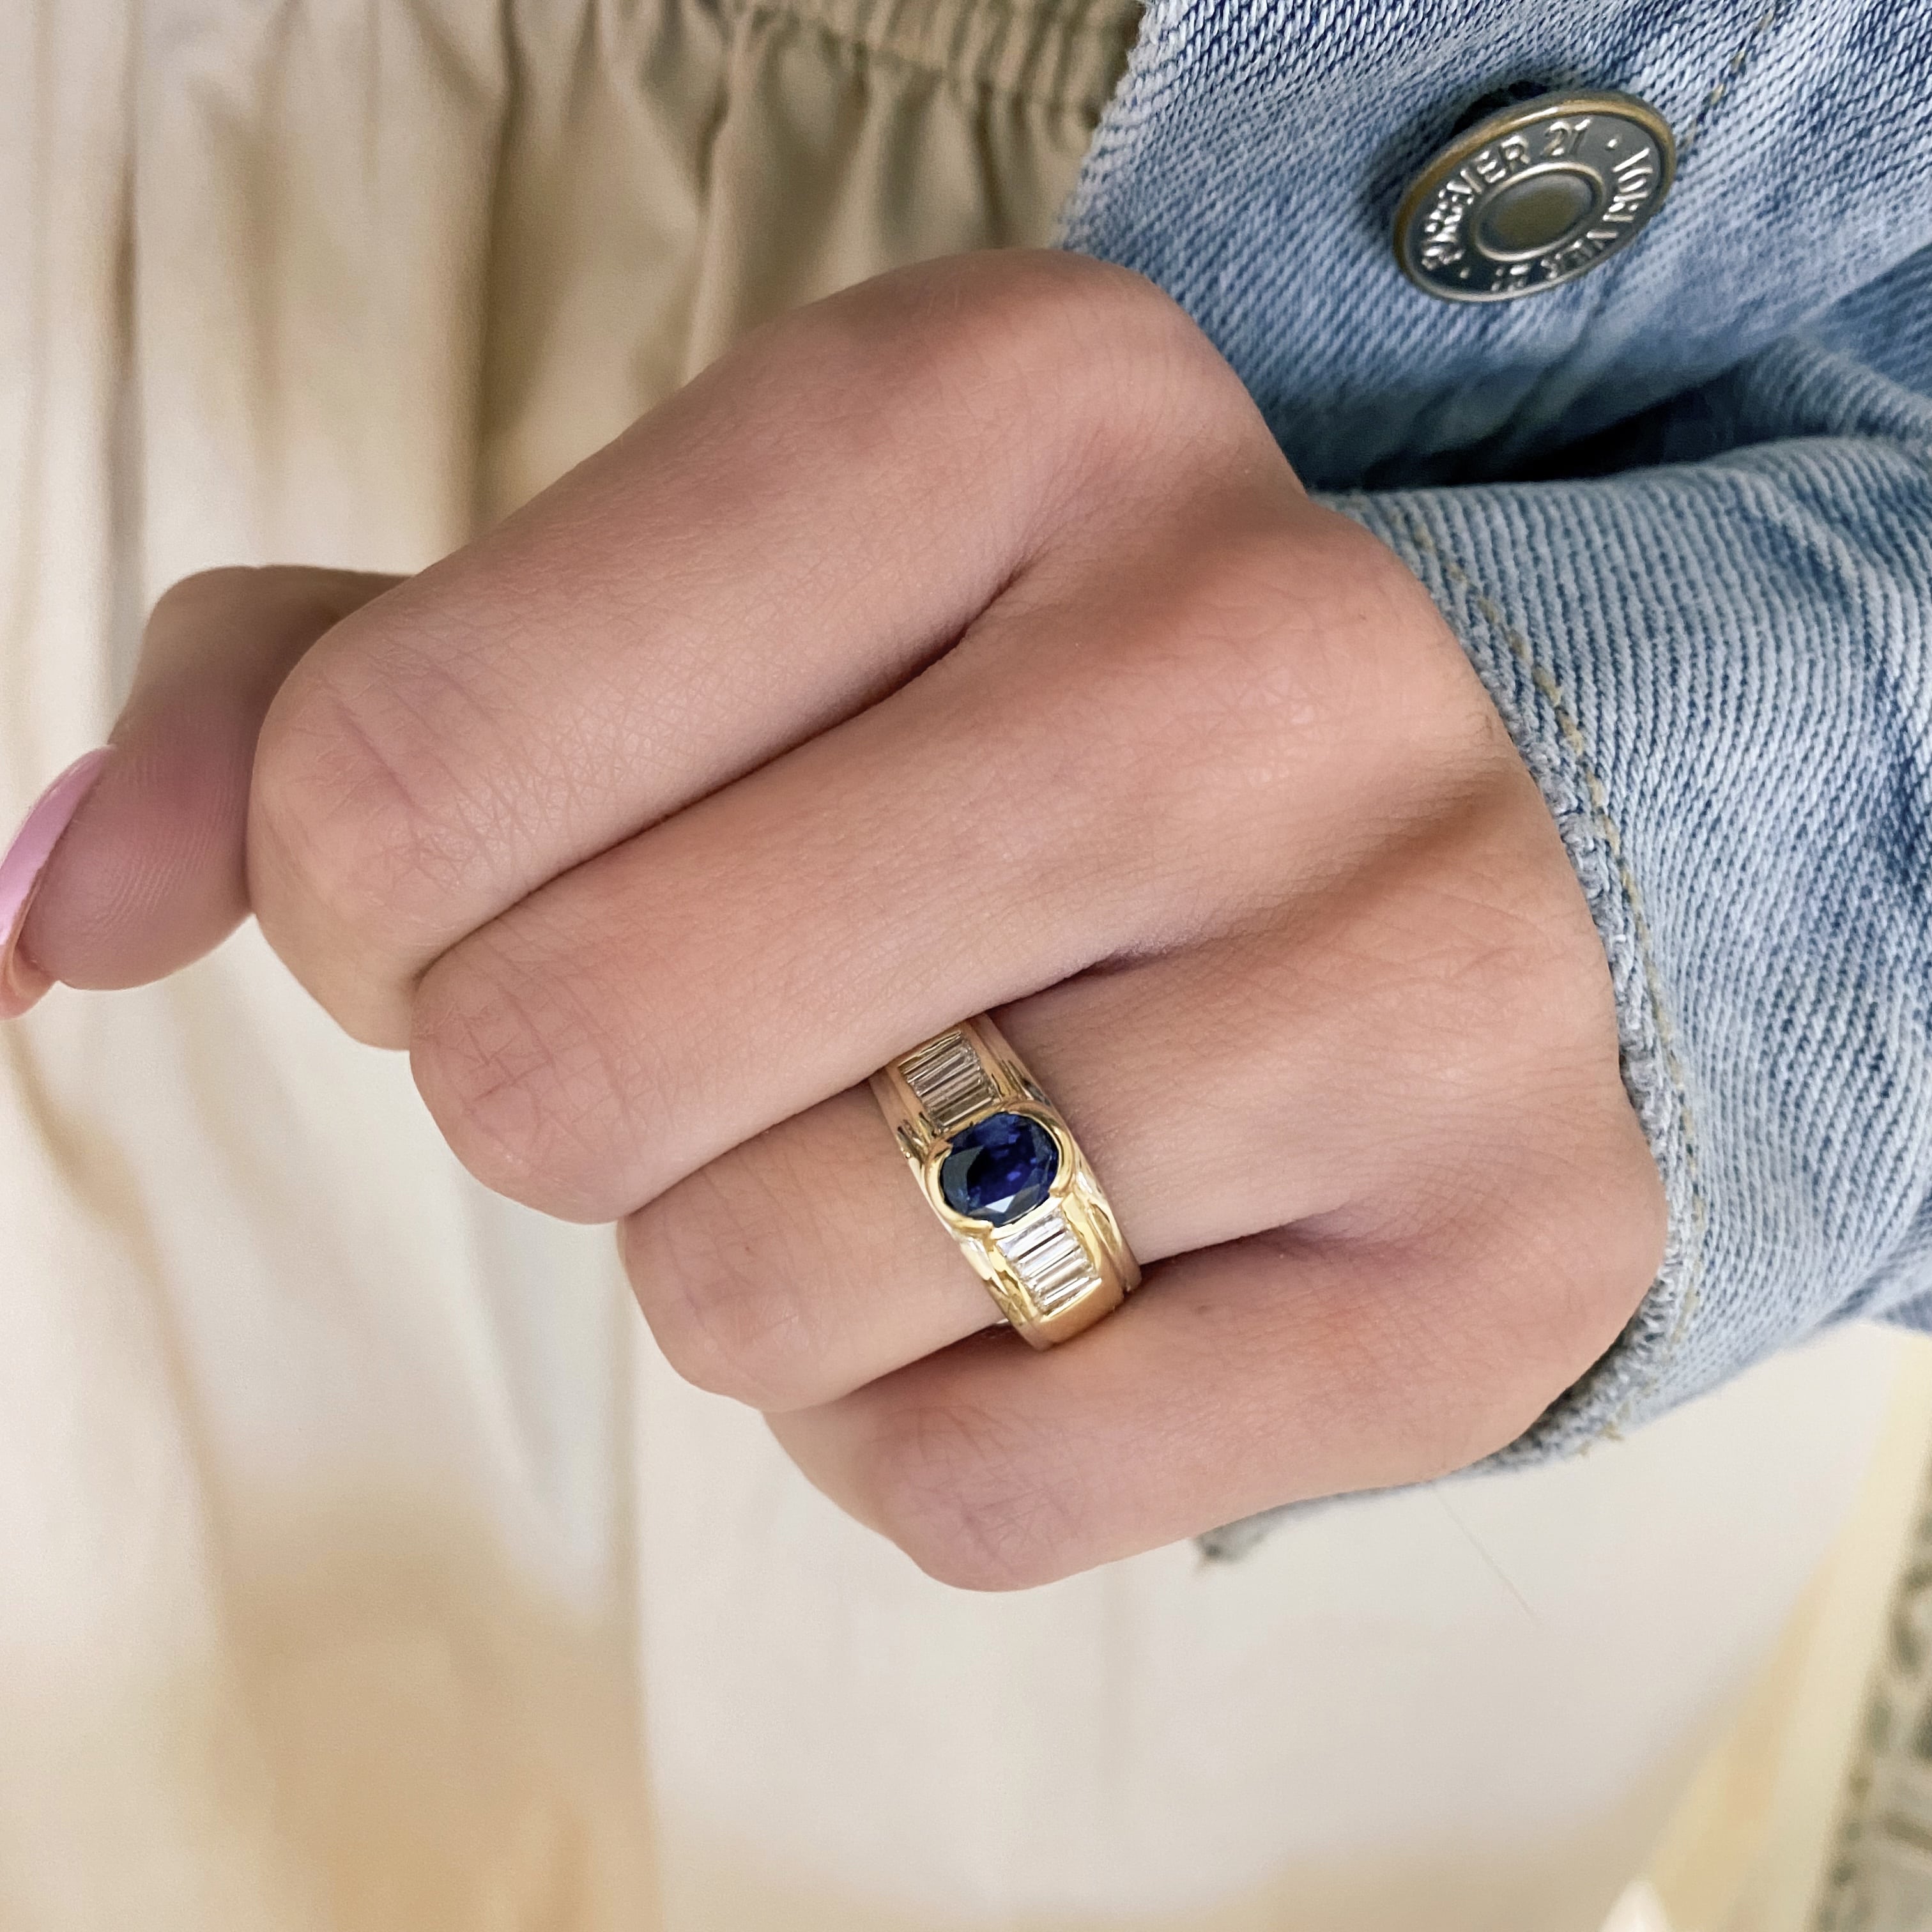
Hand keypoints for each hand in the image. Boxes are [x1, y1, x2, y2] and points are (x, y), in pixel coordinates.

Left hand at [17, 252, 1664, 1586]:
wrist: (1505, 848)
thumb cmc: (1028, 711)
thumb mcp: (708, 589)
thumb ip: (323, 698)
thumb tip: (40, 913)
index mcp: (1014, 404)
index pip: (404, 764)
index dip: (364, 895)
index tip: (506, 883)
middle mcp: (1250, 663)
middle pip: (562, 1060)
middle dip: (563, 1085)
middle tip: (732, 1014)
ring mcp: (1413, 984)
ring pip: (760, 1299)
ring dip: (758, 1252)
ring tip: (923, 1123)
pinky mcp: (1487, 1282)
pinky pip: (974, 1494)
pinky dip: (923, 1421)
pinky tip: (1051, 1272)